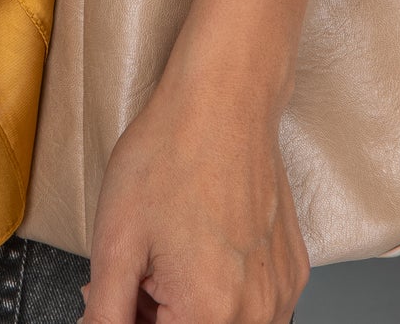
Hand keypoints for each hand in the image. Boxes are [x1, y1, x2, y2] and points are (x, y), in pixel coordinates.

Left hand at [81, 60, 307, 323]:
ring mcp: (282, 293)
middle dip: (156, 318)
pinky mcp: (293, 272)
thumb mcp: (115, 241)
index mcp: (210, 313)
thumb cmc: (171, 153)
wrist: (224, 97)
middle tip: (136, 275)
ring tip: (166, 259)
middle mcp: (257, 313)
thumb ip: (107, 311)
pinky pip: (253, 307)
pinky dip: (221, 293)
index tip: (120, 297)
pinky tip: (199, 250)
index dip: (130, 319)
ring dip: (188, 311)